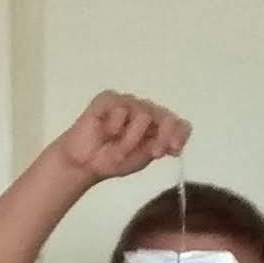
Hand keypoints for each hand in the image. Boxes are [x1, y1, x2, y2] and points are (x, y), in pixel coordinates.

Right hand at [46, 90, 191, 183]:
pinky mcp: (108, 99)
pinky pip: (120, 106)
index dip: (180, 134)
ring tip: (118, 151)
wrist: (84, 163)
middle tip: (154, 153)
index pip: (178, 124)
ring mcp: (127, 103)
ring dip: (131, 139)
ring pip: (143, 113)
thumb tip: (176, 146)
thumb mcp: (140, 159)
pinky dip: (115, 123)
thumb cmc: (111, 160)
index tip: (174, 150)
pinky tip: (106, 131)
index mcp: (157, 126)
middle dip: (164, 136)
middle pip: (166, 115)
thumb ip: (158, 148)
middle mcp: (145, 111)